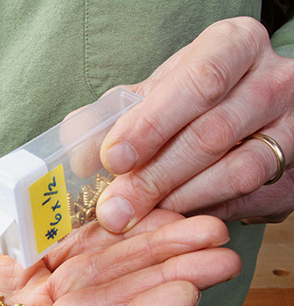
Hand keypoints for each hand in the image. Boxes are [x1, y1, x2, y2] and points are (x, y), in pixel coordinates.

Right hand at [0, 201, 239, 305]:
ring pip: (96, 278)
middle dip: (158, 283)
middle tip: (215, 251)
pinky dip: (111, 231)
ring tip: (201, 227)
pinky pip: (73, 246)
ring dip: (147, 252)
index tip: (181, 294)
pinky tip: (148, 213)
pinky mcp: (20, 264)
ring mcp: (21, 300)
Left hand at [94, 17, 293, 231]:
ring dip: (178, 200)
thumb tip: (75, 159)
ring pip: (236, 171)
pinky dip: (203, 212)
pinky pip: (247, 199)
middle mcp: (271, 81)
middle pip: (211, 133)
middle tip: (115, 208)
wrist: (252, 116)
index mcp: (232, 46)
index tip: (114, 158)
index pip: (196, 81)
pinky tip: (171, 218)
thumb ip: (113, 117)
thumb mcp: (156, 94)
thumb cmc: (193, 101)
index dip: (152, 124)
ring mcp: (291, 127)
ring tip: (138, 215)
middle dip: (155, 176)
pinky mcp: (293, 171)